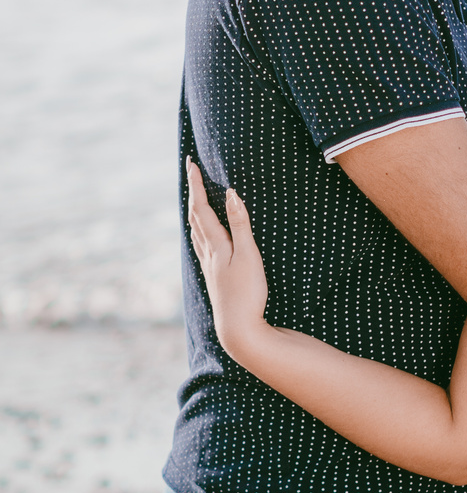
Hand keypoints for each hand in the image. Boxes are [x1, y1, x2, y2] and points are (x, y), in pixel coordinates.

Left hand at [186, 160, 268, 357]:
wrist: (238, 328)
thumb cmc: (247, 292)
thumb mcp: (249, 255)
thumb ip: (240, 224)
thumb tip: (231, 194)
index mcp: (215, 245)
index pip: (201, 207)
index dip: (196, 185)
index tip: (192, 163)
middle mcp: (207, 253)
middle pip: (194, 217)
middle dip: (193, 193)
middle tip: (192, 172)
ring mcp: (209, 266)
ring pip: (195, 232)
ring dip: (194, 211)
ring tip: (194, 198)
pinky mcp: (214, 277)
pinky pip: (201, 245)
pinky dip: (199, 231)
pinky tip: (202, 236)